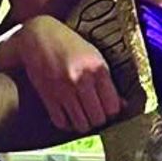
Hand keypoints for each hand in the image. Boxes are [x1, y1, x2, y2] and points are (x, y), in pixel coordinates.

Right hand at [10, 16, 122, 133]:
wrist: (38, 36)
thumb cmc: (69, 45)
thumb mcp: (94, 56)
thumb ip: (108, 82)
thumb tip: (123, 105)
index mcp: (97, 69)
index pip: (112, 107)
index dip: (112, 111)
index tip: (107, 107)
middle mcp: (81, 80)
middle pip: (98, 119)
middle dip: (98, 119)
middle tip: (94, 111)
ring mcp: (63, 90)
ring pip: (81, 125)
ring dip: (83, 123)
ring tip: (82, 114)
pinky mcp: (47, 96)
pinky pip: (62, 122)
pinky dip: (66, 123)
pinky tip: (68, 114)